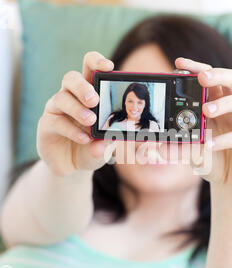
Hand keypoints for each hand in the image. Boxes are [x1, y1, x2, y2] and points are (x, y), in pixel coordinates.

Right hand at [37, 51, 112, 175]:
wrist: (74, 166)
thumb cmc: (93, 147)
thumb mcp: (107, 143)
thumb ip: (111, 140)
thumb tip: (109, 140)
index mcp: (88, 93)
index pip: (89, 68)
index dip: (96, 62)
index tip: (108, 67)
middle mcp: (70, 96)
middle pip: (71, 78)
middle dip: (82, 86)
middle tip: (94, 100)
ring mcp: (57, 109)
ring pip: (61, 98)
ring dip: (77, 109)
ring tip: (90, 121)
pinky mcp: (46, 124)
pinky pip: (55, 121)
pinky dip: (71, 130)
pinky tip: (84, 139)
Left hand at [175, 58, 231, 195]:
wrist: (230, 182)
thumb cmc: (212, 159)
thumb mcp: (191, 151)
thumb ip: (178, 146)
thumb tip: (160, 145)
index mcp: (219, 105)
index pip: (211, 79)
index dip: (197, 68)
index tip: (179, 64)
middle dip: (217, 75)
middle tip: (201, 78)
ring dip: (225, 103)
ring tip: (207, 110)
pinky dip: (225, 139)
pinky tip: (209, 144)